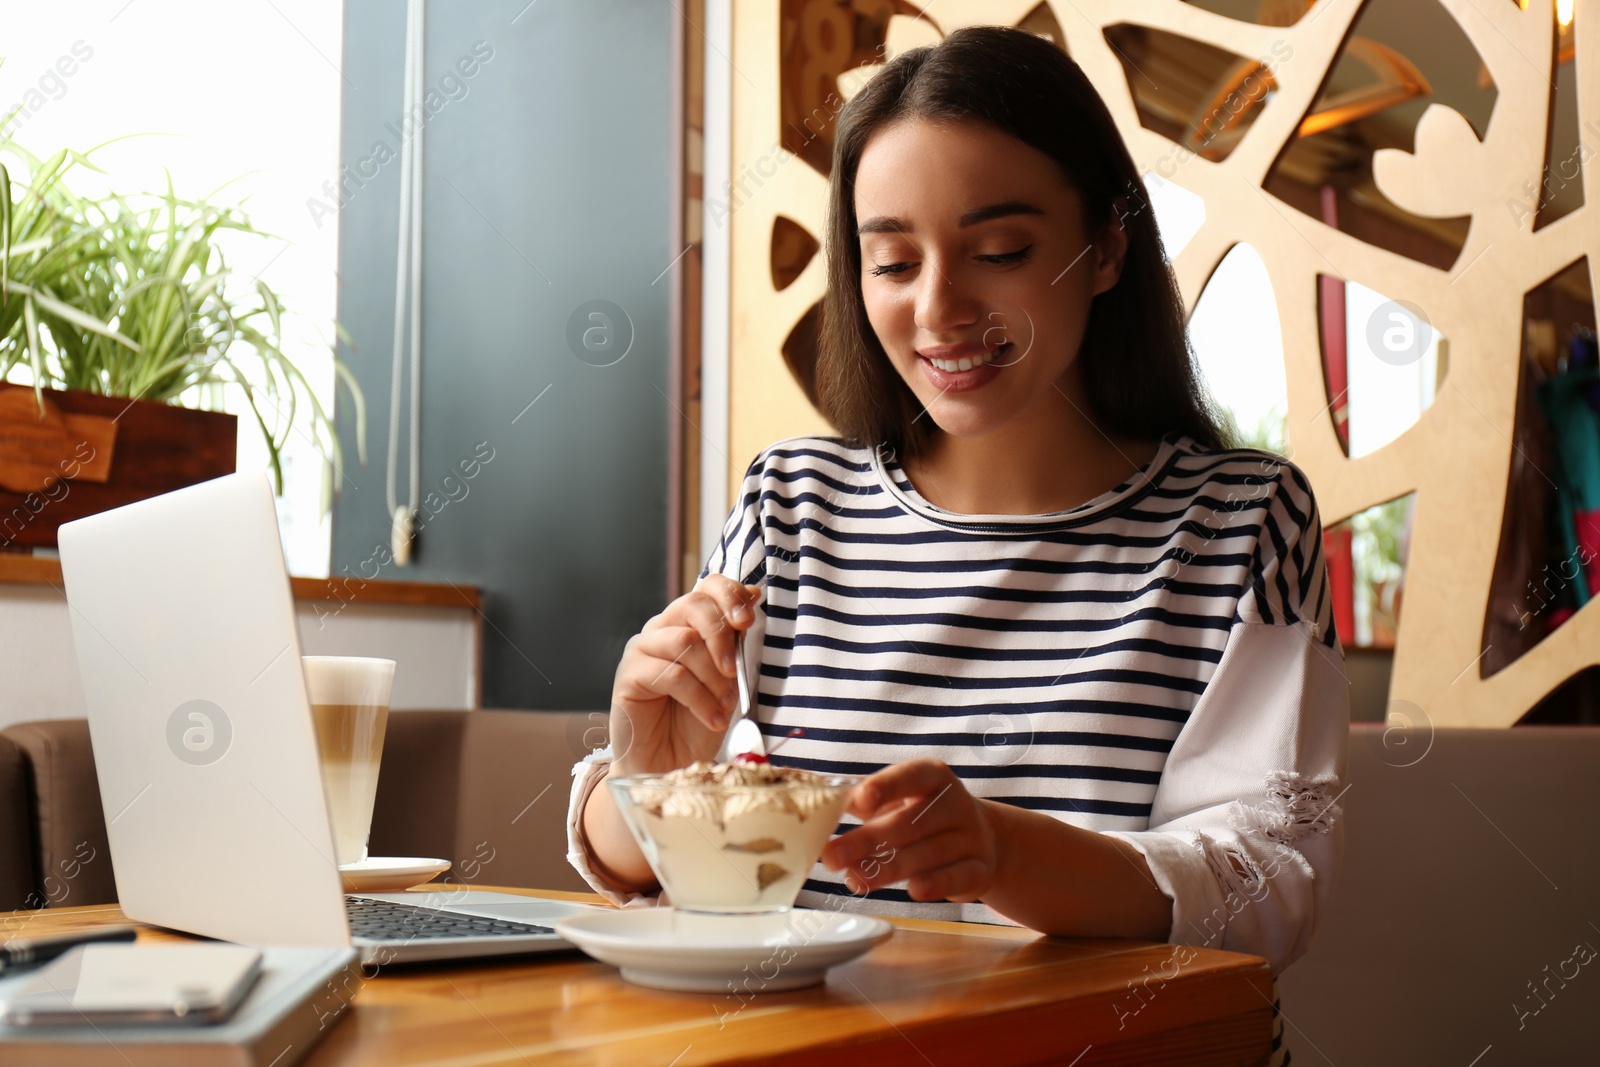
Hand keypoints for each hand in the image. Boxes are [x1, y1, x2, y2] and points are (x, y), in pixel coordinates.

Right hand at [607, 574, 761, 777]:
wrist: (672, 766)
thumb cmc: (699, 721)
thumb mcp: (728, 678)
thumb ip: (735, 640)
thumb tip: (753, 595)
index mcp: (687, 623)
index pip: (706, 586)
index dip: (729, 595)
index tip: (748, 620)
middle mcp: (661, 629)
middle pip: (693, 605)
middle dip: (722, 637)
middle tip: (735, 671)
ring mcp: (641, 650)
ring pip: (684, 641)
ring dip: (713, 676)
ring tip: (725, 704)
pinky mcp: (628, 676)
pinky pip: (672, 675)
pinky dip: (700, 699)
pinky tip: (712, 718)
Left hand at [820, 759, 999, 902]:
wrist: (981, 839)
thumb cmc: (922, 815)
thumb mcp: (900, 799)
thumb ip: (867, 800)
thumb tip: (827, 804)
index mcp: (934, 777)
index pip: (911, 775)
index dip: (886, 786)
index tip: (859, 801)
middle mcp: (956, 804)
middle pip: (910, 822)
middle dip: (867, 841)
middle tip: (831, 857)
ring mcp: (971, 838)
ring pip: (928, 854)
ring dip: (888, 868)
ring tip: (854, 879)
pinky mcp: (979, 871)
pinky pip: (958, 878)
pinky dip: (937, 884)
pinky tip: (913, 890)